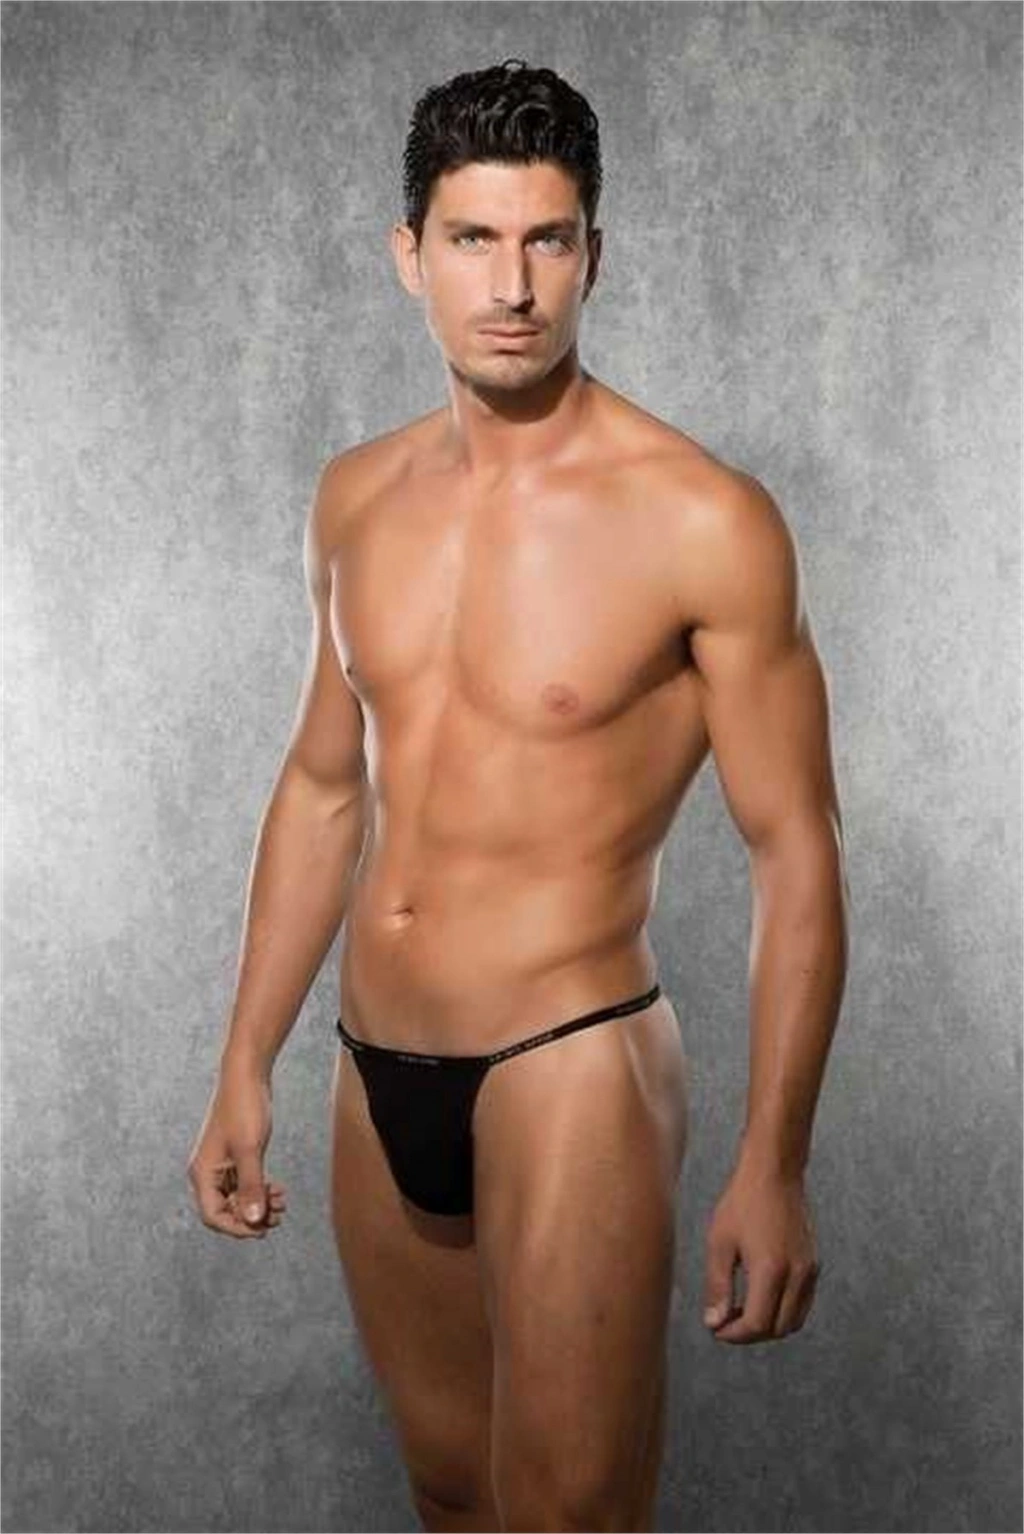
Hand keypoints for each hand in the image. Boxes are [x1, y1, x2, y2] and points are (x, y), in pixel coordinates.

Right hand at [187, 1057, 286, 1238]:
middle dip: (252, 1217)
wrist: (247, 1076)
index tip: (263, 1229)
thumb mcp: (250, 1150)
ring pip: (237, 1199)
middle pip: (226, 1211)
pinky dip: (260, 1190)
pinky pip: (244, 1185)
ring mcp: (221, 1165)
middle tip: (279, 1216)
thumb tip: (253, 1220)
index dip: (237, 1228)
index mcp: (202, 1174)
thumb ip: (251, 1186)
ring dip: (258, 1204)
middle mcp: (207, 1173)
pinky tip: (278, 1190)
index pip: (213, 1216)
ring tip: (282, 1202)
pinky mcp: (234, 1157)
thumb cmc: (244, 1108)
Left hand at [702, 1155, 819, 1342]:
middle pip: (778, 1329)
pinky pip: (802, 1303)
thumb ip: (718, 1287)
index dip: (734, 1335)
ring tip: (741, 1311)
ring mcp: (809, 1270)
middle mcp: (796, 1274)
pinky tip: (760, 1296)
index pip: (756, 1324)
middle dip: (751, 1334)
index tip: (717, 1329)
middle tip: (726, 1322)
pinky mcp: (813, 1264)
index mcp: (771, 1270)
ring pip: (794, 1320)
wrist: (774, 1173)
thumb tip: (714, 1322)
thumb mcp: (720, 1243)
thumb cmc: (743, 1202)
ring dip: (769, 1325)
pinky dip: (783, 1311)